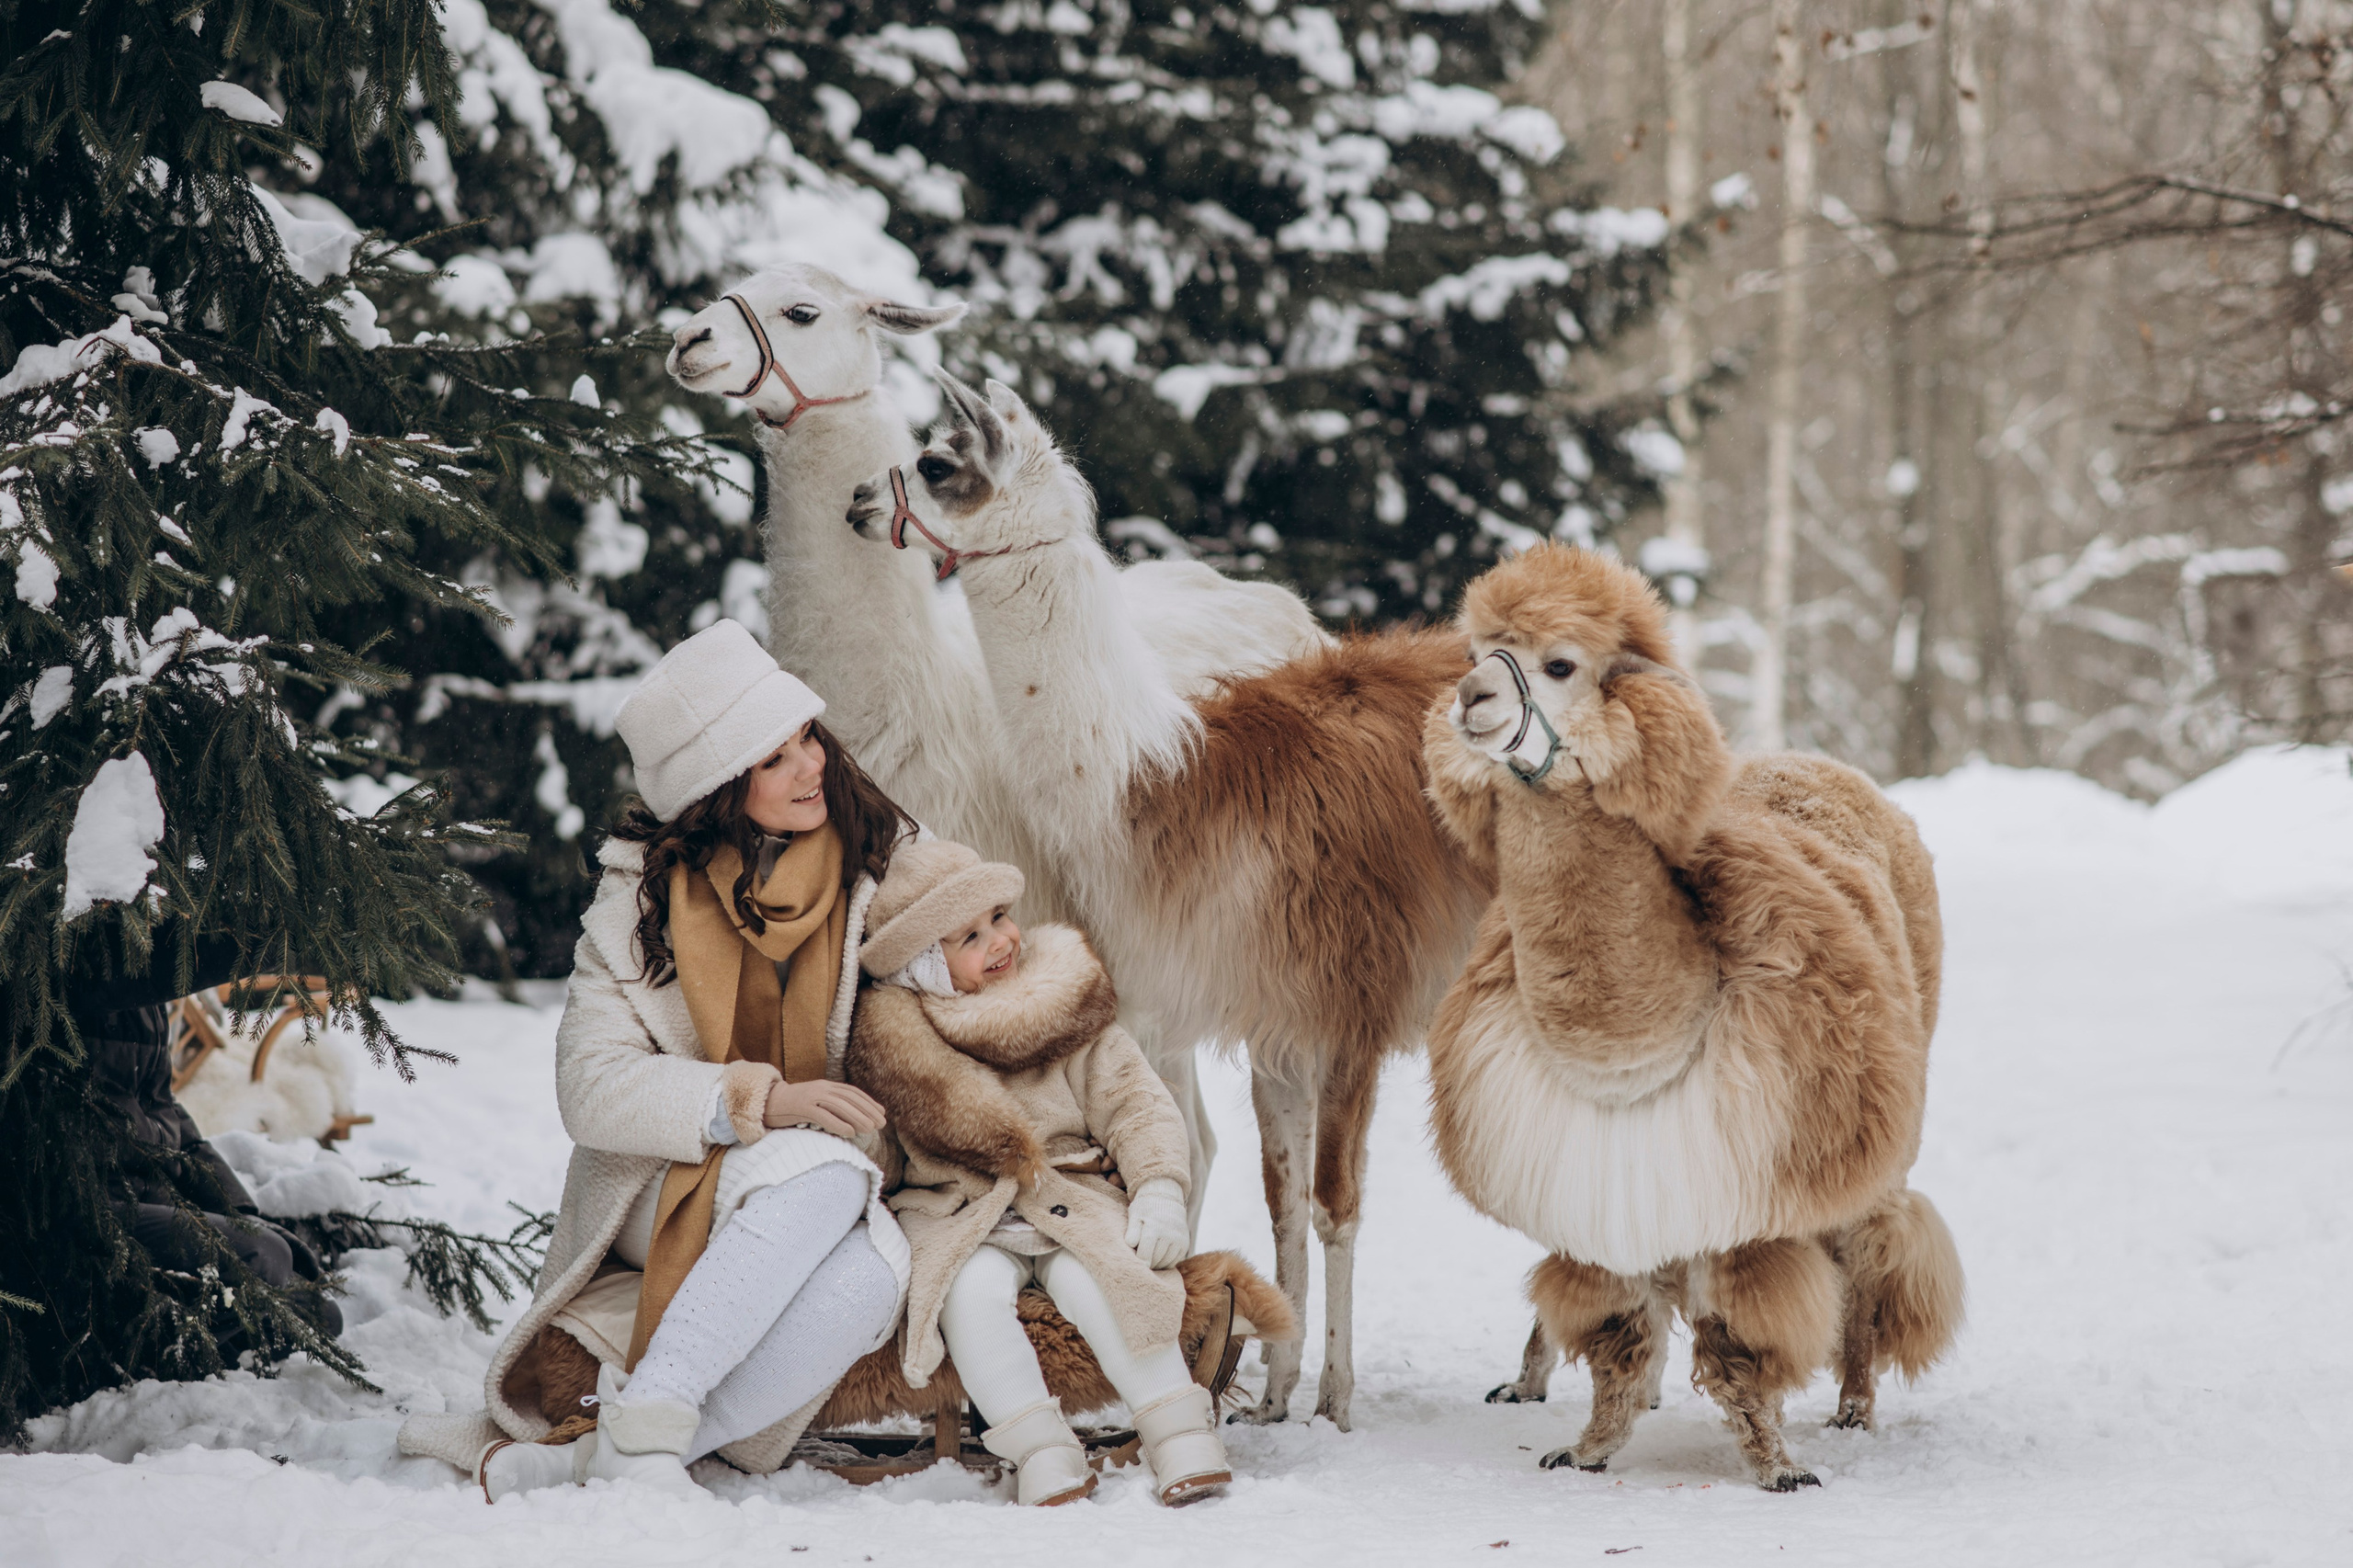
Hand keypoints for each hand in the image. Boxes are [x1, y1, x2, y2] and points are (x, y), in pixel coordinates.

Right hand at [763, 1080, 886, 1138]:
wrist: (766, 1103)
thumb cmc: (793, 1107)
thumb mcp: (815, 1102)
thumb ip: (831, 1106)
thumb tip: (852, 1119)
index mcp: (825, 1086)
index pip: (852, 1092)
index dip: (869, 1102)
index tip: (882, 1113)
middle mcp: (821, 1088)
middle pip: (850, 1098)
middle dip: (868, 1111)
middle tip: (881, 1124)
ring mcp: (811, 1097)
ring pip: (840, 1106)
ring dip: (858, 1118)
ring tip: (870, 1130)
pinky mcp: (801, 1107)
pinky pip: (824, 1116)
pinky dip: (839, 1124)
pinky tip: (850, 1133)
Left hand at [1122, 1177, 1189, 1268]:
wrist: (1166, 1198)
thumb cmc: (1146, 1209)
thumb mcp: (1135, 1216)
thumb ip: (1131, 1232)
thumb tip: (1131, 1245)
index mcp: (1154, 1228)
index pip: (1145, 1255)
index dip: (1139, 1262)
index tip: (1135, 1263)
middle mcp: (1169, 1235)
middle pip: (1155, 1261)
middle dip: (1146, 1262)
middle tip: (1141, 1257)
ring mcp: (1179, 1240)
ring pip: (1165, 1263)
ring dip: (1156, 1263)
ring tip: (1149, 1255)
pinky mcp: (1185, 1244)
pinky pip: (1173, 1262)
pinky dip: (1165, 1262)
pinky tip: (1158, 1255)